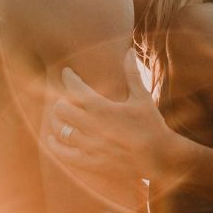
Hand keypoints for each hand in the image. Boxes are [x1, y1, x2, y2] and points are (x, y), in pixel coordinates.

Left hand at [45, 52, 182, 184]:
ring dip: (56, 120)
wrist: (160, 158)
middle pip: (60, 108)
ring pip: (59, 129)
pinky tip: (52, 139)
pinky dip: (54, 144)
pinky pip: (63, 153)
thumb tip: (129, 51)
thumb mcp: (143, 98)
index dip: (68, 77)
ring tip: (58, 115)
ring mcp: (89, 145)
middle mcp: (92, 126)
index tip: (67, 73)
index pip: (75, 88)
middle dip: (60, 100)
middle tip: (64, 97)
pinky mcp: (90, 162)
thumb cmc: (152, 126)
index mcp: (103, 108)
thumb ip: (132, 74)